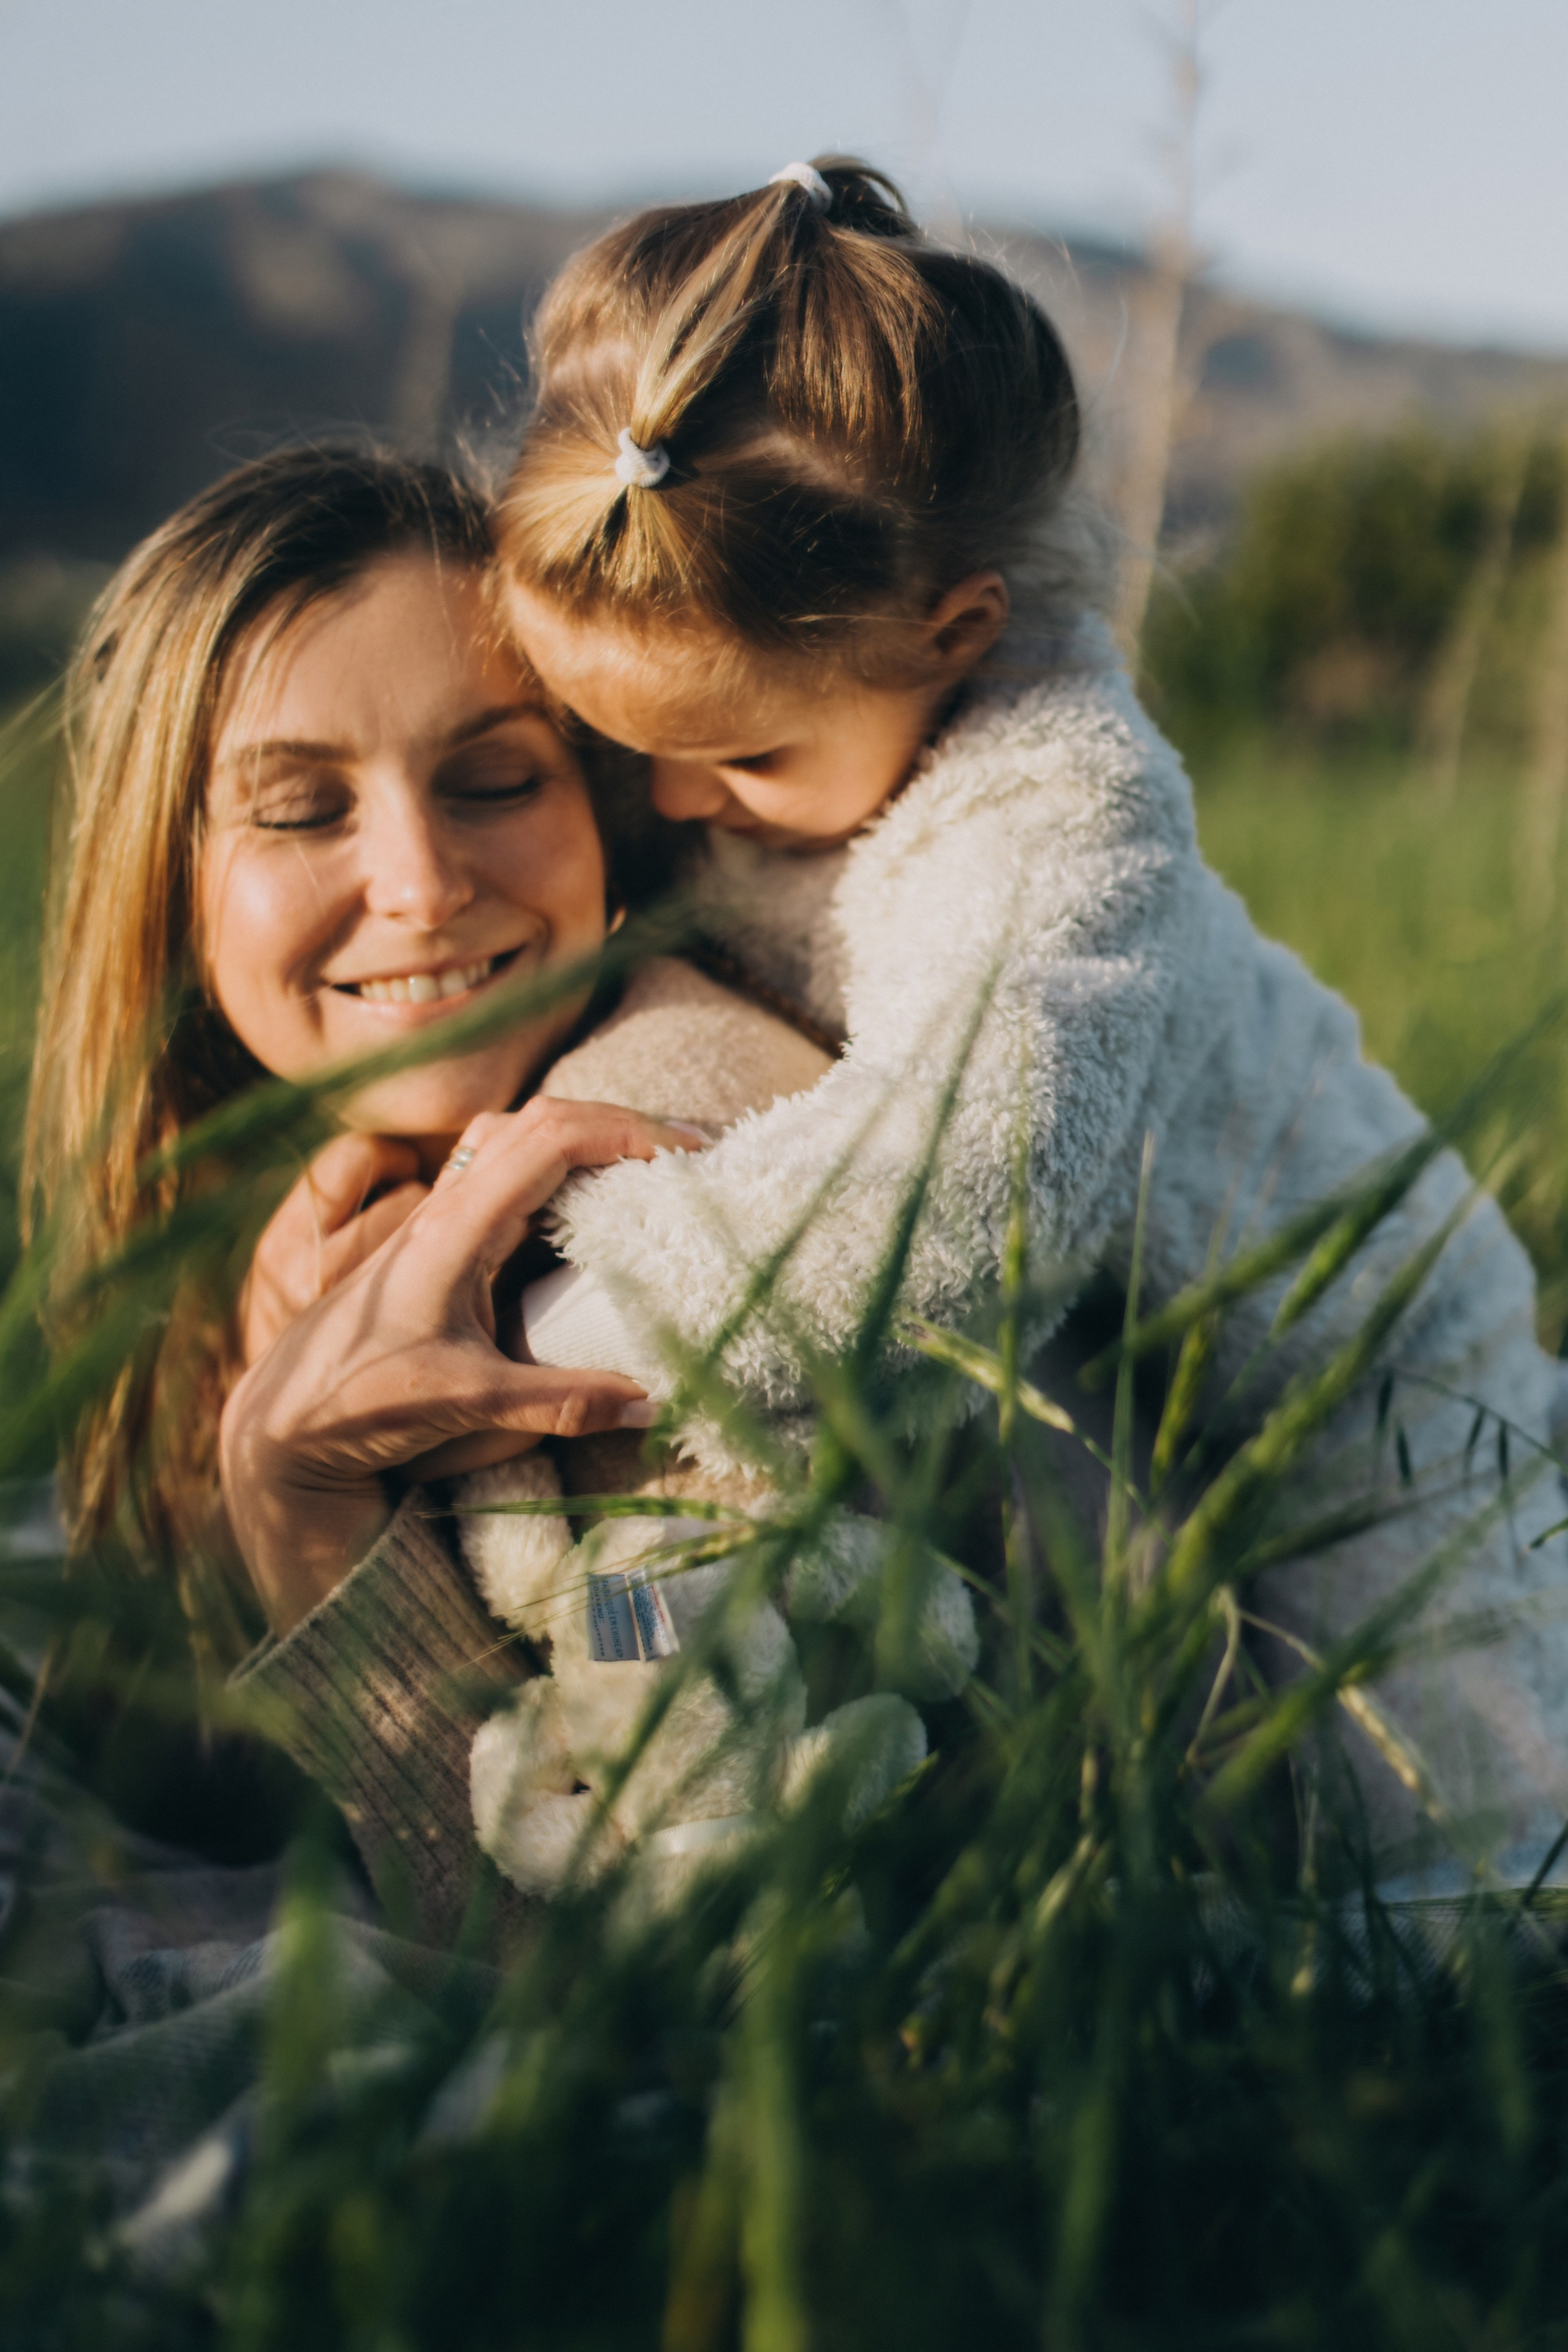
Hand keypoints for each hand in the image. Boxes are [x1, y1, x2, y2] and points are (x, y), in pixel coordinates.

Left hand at [221, 1098, 689, 1635]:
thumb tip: (651, 1400)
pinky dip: (555, 1172)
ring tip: (645, 1169)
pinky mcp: (436, 1244)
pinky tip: (589, 1210)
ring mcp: (437, 1221)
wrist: (280, 1421)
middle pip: (539, 1121)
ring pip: (515, 1140)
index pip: (550, 1138)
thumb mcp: (464, 1404)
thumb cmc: (356, 1402)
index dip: (625, 1131)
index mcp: (453, 1229)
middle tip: (687, 1152)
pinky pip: (502, 1177)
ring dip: (583, 1139)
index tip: (687, 1151)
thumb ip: (558, 1403)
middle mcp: (444, 1209)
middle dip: (618, 1123)